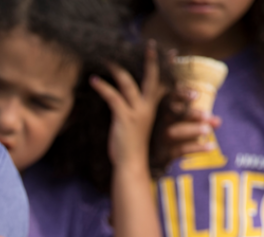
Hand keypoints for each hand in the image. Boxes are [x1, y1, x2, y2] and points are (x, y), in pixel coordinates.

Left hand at [91, 40, 166, 168]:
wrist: (131, 165)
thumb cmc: (132, 149)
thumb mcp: (138, 128)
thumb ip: (136, 114)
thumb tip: (125, 104)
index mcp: (153, 108)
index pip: (163, 82)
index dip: (166, 67)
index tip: (170, 52)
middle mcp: (147, 107)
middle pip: (152, 77)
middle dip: (151, 59)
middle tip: (150, 43)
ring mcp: (136, 111)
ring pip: (128, 83)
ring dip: (117, 69)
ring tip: (107, 59)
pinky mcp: (124, 117)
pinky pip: (113, 96)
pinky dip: (102, 87)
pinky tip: (94, 80)